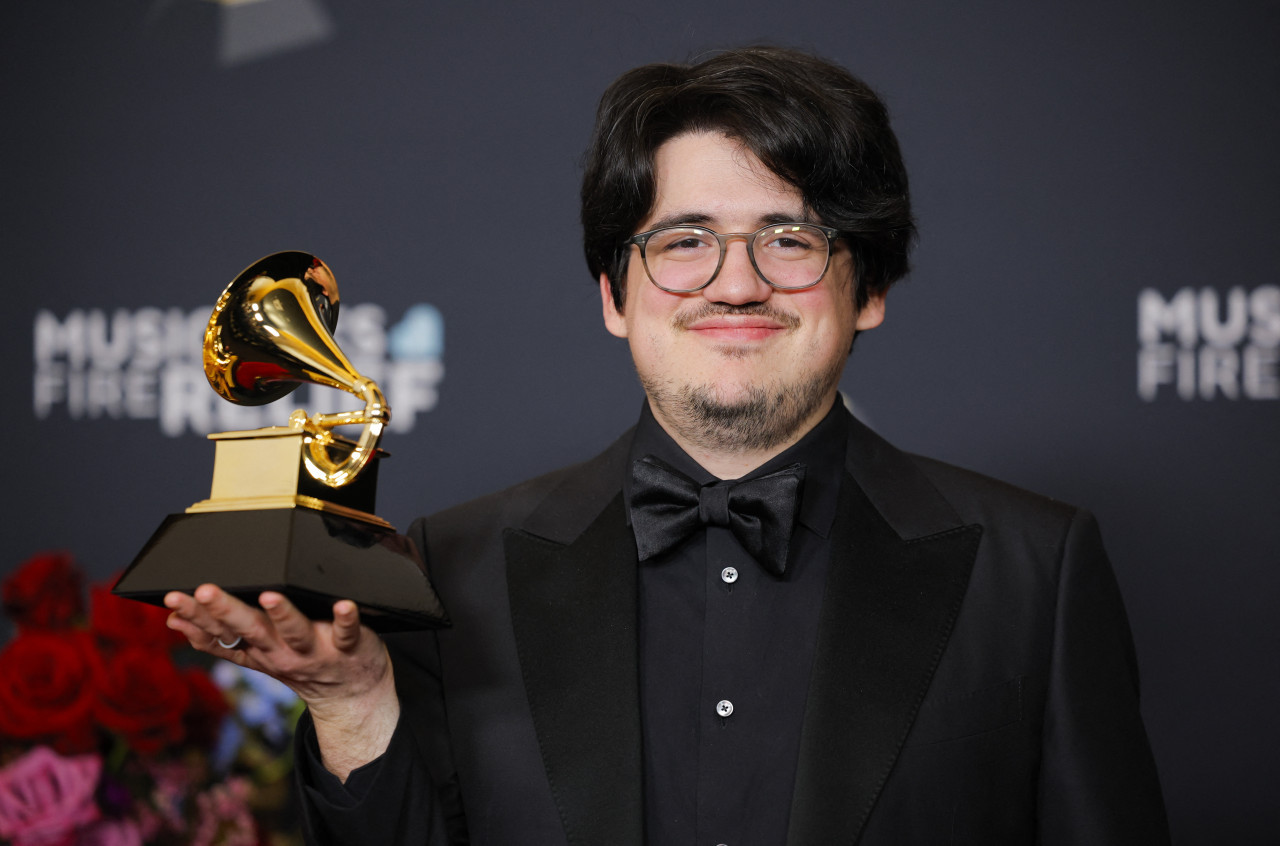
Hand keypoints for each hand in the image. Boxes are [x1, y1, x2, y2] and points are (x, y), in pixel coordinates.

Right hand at [165, 585, 398, 779]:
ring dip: (283, 615)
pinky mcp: (348, 646)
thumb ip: (218, 639)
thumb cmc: (300, 663)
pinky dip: (346, 618)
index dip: (196, 619)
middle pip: (251, 630)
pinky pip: (347, 631)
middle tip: (203, 591)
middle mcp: (282, 652)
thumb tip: (174, 620)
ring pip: (296, 631)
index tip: (173, 599)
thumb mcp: (254, 655)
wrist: (350, 695)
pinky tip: (344, 605)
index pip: (220, 635)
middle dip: (226, 611)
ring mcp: (316, 650)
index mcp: (257, 650)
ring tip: (269, 597)